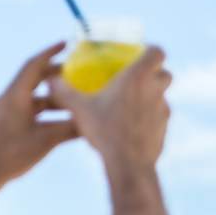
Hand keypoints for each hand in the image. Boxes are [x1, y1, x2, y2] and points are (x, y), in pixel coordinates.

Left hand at [0, 42, 78, 199]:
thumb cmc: (11, 156)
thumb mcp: (46, 140)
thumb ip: (71, 128)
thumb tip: (93, 121)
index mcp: (14, 97)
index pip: (33, 66)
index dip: (51, 53)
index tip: (68, 44)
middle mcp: (8, 100)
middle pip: (34, 79)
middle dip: (57, 75)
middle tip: (79, 73)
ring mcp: (5, 112)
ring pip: (34, 97)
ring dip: (54, 97)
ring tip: (75, 101)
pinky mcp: (6, 124)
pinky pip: (29, 110)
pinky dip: (47, 110)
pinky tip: (62, 120)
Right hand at [49, 46, 171, 172]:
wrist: (128, 163)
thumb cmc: (104, 130)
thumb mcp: (80, 109)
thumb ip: (65, 92)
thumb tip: (50, 80)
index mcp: (139, 77)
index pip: (158, 52)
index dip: (150, 51)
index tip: (139, 54)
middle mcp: (156, 90)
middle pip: (165, 73)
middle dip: (154, 73)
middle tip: (135, 78)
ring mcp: (164, 109)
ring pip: (163, 95)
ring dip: (151, 95)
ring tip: (130, 103)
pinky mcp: (165, 127)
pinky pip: (160, 116)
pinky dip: (150, 116)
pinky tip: (132, 124)